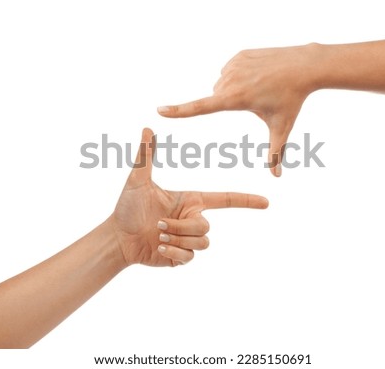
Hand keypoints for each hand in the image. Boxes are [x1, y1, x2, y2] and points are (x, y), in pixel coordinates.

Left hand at [110, 128, 268, 266]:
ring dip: (177, 239)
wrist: (118, 237)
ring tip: (158, 236)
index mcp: (191, 200)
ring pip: (202, 242)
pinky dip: (173, 253)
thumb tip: (148, 128)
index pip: (224, 199)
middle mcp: (193, 218)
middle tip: (159, 224)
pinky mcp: (182, 256)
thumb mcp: (137, 181)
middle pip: (205, 226)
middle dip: (180, 227)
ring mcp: (188, 239)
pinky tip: (159, 249)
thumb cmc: (128, 207)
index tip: (265, 202)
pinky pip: (190, 257)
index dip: (246, 200)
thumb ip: (146, 156)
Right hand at [158, 44, 319, 176]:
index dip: (179, 111)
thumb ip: (275, 153)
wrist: (303, 65)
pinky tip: (258, 75)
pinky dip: (238, 75)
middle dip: (228, 102)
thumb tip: (277, 177)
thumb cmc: (291, 100)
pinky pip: (230, 71)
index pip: (200, 107)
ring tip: (258, 86)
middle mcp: (230, 80)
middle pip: (216, 97)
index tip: (160, 110)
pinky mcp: (239, 55)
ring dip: (233, 89)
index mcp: (235, 99)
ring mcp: (233, 65)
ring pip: (222, 83)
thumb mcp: (281, 127)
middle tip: (255, 100)